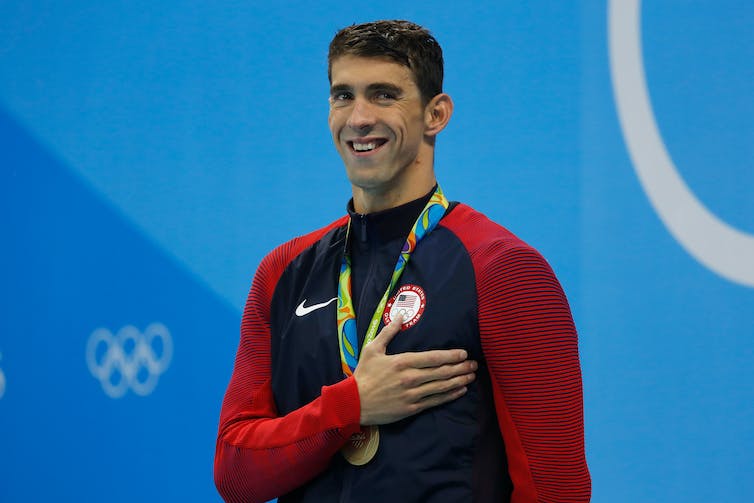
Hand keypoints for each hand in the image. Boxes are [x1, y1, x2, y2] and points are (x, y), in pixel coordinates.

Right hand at [353, 315, 476, 425]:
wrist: (354, 402)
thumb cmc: (364, 374)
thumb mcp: (372, 349)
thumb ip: (389, 332)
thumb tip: (400, 315)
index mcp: (402, 362)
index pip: (433, 358)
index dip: (450, 356)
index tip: (463, 353)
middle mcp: (410, 378)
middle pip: (441, 372)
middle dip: (460, 367)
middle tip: (474, 364)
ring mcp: (412, 394)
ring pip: (441, 387)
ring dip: (459, 380)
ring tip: (471, 376)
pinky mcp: (412, 408)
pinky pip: (435, 401)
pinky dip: (449, 396)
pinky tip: (460, 390)